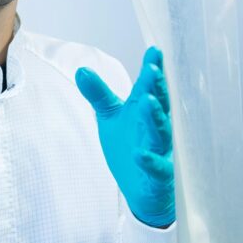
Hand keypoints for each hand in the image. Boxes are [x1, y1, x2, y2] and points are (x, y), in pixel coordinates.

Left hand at [75, 47, 174, 227]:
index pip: (151, 87)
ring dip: (156, 118)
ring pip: (161, 133)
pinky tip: (139, 154)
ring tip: (148, 102)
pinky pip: (156, 168)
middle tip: (152, 69)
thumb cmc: (130, 147)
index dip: (153, 70)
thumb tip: (81, 69)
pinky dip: (149, 161)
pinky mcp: (159, 176)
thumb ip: (99, 94)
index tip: (154, 50)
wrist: (142, 192)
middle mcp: (156, 129)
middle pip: (159, 105)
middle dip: (157, 87)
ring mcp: (161, 152)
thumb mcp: (111, 118)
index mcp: (146, 112)